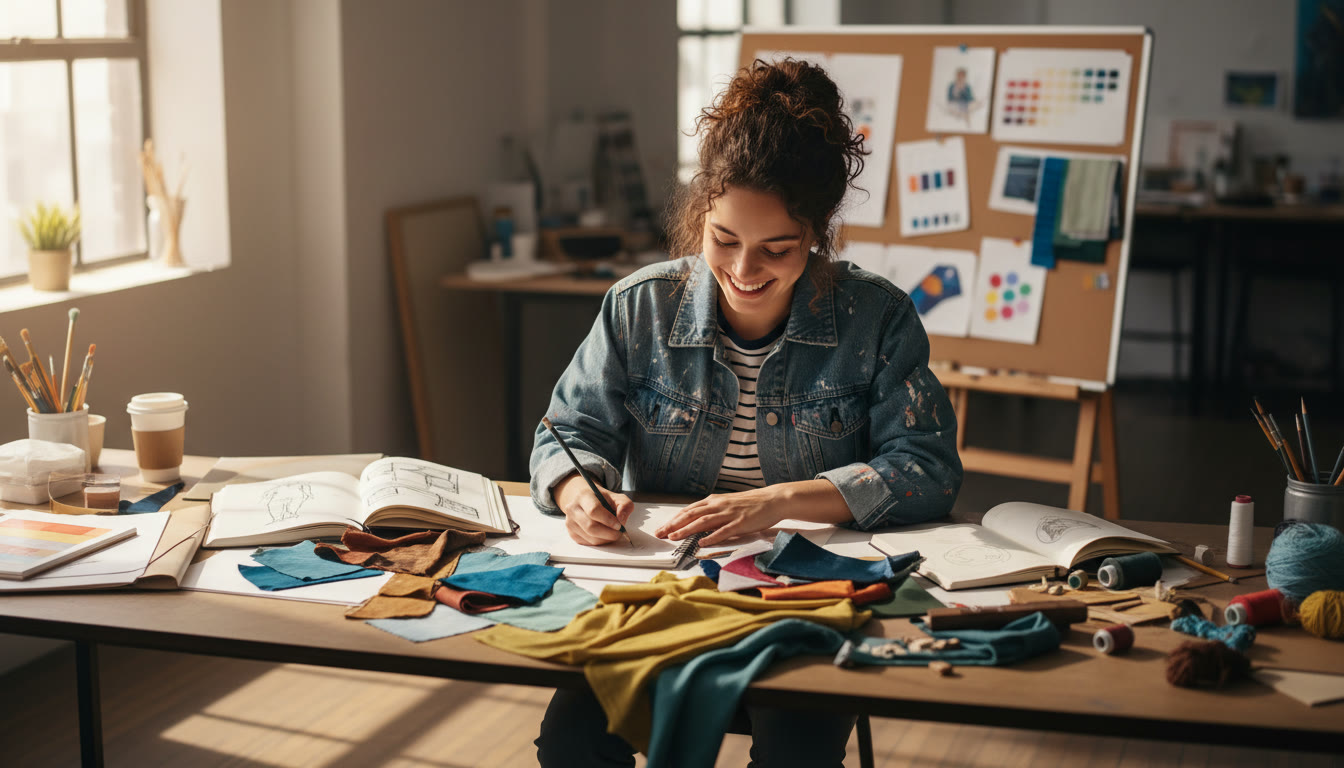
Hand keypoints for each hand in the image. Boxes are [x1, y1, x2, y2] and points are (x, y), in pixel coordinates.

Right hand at [553, 472, 633, 545]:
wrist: (585, 500)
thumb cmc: (602, 499)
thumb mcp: (616, 497)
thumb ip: (625, 505)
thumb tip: (621, 520)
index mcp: (583, 496)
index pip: (593, 510)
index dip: (608, 520)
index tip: (619, 524)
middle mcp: (573, 509)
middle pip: (591, 527)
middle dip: (609, 533)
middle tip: (619, 532)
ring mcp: (570, 522)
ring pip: (590, 538)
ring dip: (606, 539)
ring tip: (613, 533)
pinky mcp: (572, 533)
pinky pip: (588, 543)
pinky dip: (600, 542)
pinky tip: (604, 535)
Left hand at [653, 486, 788, 547]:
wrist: (772, 499)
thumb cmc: (751, 504)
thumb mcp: (727, 504)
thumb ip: (713, 511)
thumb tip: (697, 521)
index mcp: (714, 501)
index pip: (689, 510)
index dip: (674, 519)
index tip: (662, 528)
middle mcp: (719, 506)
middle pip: (691, 515)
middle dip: (674, 525)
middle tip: (660, 534)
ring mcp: (729, 514)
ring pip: (703, 522)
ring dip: (687, 530)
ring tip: (674, 537)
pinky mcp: (740, 523)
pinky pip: (724, 531)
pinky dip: (711, 537)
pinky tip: (702, 542)